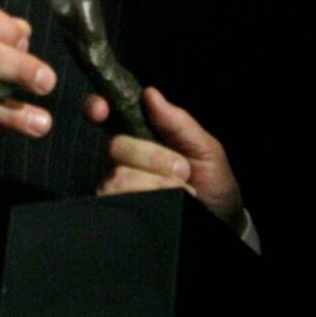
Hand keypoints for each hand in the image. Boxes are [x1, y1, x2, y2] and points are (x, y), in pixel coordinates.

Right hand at [85, 87, 244, 233]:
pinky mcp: (117, 208)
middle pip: (117, 145)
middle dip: (154, 157)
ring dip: (158, 183)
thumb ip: (178, 122)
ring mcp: (117, 185)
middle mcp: (123, 158)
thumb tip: (149, 93)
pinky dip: (152, 198)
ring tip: (179, 191)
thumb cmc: (212, 182)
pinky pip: (121, 199)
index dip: (95, 107)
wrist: (220, 223)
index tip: (101, 110)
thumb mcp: (205, 149)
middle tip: (182, 169)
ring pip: (119, 175)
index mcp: (141, 133)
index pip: (105, 113)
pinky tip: (166, 204)